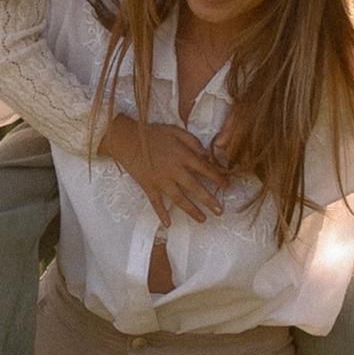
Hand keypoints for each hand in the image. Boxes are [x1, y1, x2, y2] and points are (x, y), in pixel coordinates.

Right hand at [102, 112, 228, 222]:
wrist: (126, 139)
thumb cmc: (151, 133)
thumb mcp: (174, 130)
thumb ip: (192, 141)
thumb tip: (207, 154)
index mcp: (182, 155)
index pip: (205, 169)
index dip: (218, 178)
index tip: (227, 186)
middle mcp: (174, 170)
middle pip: (195, 187)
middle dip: (209, 200)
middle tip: (220, 211)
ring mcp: (161, 180)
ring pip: (179, 198)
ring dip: (191, 210)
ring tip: (203, 220)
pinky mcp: (148, 186)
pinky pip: (156, 202)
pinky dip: (161, 213)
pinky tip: (168, 224)